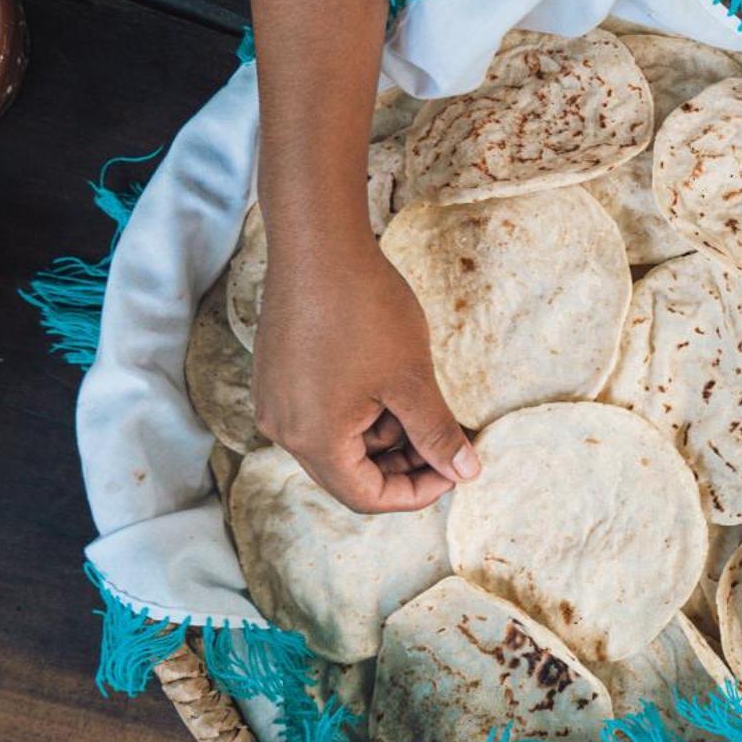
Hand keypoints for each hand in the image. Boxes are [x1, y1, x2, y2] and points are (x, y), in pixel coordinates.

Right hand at [251, 235, 477, 511]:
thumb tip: (466, 473)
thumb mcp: (412, 380)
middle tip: (447, 438)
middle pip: (350, 473)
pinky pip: (322, 414)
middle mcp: (283, 428)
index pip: (367, 496)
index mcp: (313, 439)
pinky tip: (389, 380)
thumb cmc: (365, 310)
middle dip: (403, 464)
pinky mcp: (277, 375)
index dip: (417, 493)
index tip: (455, 470)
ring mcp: (276, 401)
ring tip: (416, 395)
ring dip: (384, 434)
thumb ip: (437, 434)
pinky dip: (361, 412)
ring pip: (339, 443)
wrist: (320, 244)